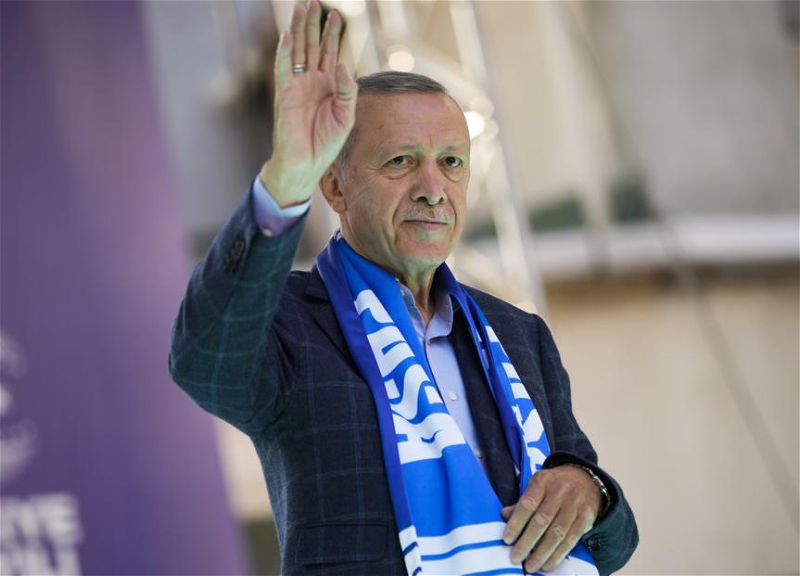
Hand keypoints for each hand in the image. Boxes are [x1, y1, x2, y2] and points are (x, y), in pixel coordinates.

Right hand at [260, 0, 357, 206]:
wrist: (306, 164)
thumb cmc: (326, 144)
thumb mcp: (346, 116)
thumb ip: (347, 90)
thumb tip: (341, 63)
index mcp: (328, 85)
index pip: (329, 52)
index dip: (332, 34)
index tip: (335, 14)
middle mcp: (311, 81)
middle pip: (312, 45)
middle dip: (314, 24)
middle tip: (314, 2)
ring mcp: (297, 86)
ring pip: (297, 52)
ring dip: (298, 30)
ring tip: (301, 8)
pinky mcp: (285, 95)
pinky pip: (284, 70)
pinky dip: (285, 53)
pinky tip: (287, 37)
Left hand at [501, 465, 600, 572]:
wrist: (585, 479)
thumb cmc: (554, 486)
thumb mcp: (537, 485)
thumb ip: (522, 502)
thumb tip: (504, 515)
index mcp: (543, 481)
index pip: (528, 504)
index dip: (516, 523)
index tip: (507, 539)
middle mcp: (560, 492)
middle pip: (542, 521)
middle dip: (527, 542)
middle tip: (515, 558)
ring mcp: (575, 505)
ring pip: (557, 533)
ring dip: (542, 553)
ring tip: (531, 566)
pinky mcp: (586, 518)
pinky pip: (571, 539)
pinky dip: (558, 554)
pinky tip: (547, 564)